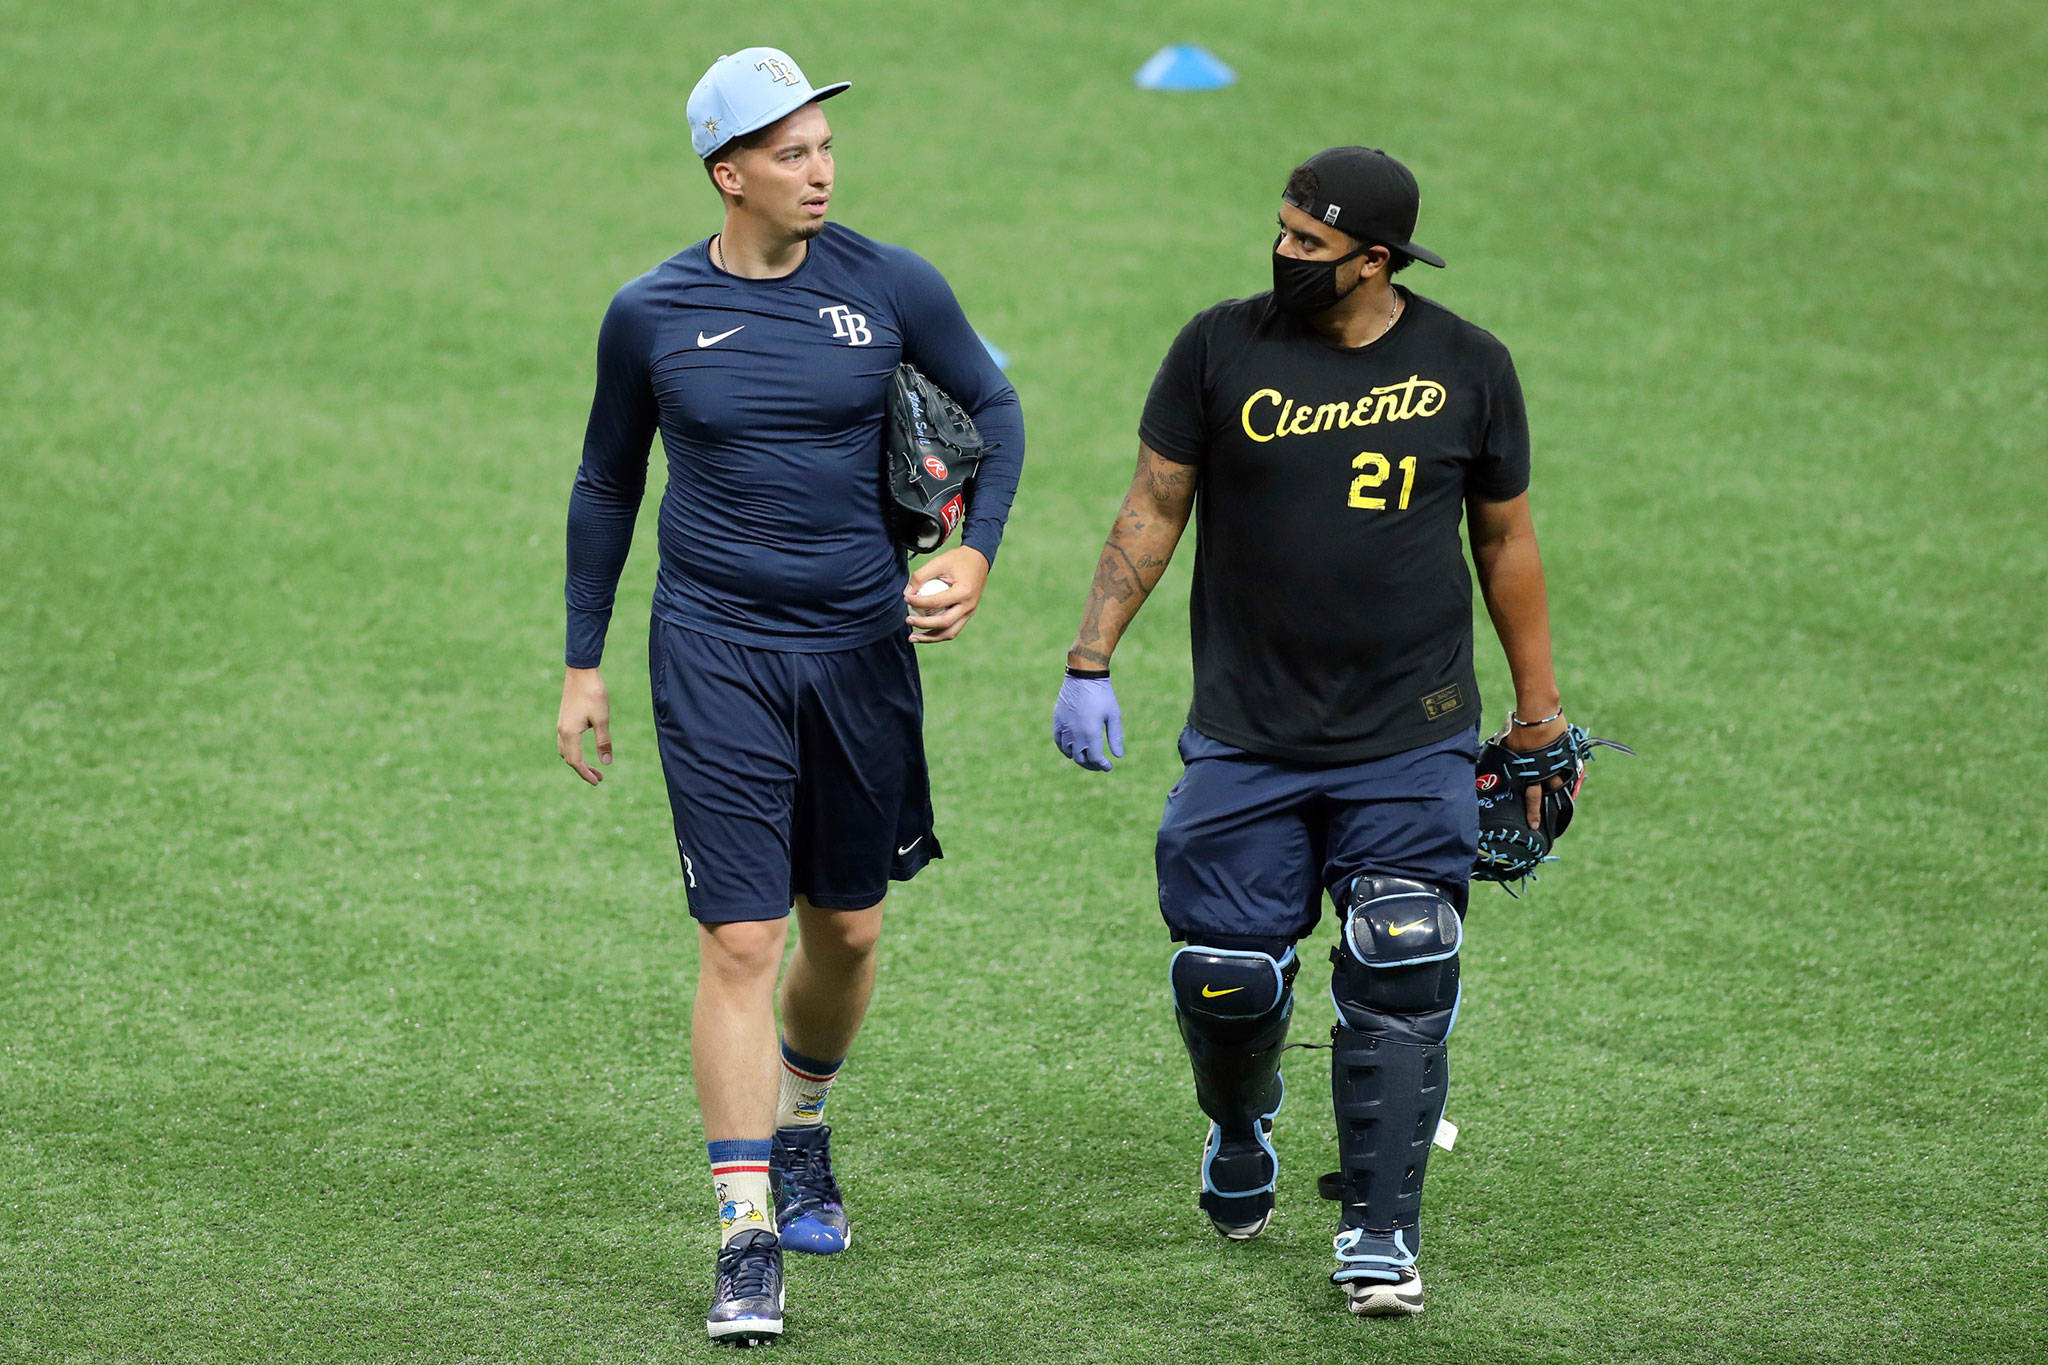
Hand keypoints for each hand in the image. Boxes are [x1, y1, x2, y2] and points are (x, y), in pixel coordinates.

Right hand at [557, 667, 611, 784]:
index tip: (597, 782)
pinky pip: (565, 742)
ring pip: (565, 751)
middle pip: (569, 759)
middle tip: (599, 778)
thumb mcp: (602, 719)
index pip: (576, 762)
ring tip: (593, 767)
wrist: (581, 671)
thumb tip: (606, 763)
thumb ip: (603, 741)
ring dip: (577, 761)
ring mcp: (561, 724)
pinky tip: (583, 749)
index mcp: (570, 733)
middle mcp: (562, 731)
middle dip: (583, 770)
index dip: (586, 774)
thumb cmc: (593, 693)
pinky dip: (573, 751)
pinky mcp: (564, 718)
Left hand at [905, 545, 989, 643]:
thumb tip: (906, 594)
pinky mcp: (967, 615)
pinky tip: (923, 633)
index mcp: (964, 592)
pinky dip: (937, 634)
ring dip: (930, 638)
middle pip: (944, 623)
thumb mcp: (938, 561)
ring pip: (949, 633)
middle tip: (907, 620)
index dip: (919, 602)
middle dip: (923, 625)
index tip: (906, 598)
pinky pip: (952, 629)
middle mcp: (969, 606)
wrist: (978, 560)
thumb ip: (921, 576)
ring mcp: (970, 613)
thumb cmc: (957, 559)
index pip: (937, 602)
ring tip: (912, 637)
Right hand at [1053, 671, 1123, 771]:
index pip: (1095, 758)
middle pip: (1081, 759)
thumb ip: (1115, 737)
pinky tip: (1072, 750)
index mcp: (1091, 732)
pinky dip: (1065, 749)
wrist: (1084, 675)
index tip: (1108, 767)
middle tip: (1099, 765)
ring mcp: (1065, 727)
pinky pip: (1058, 741)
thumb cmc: (1102, 694)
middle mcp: (1075, 733)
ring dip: (1079, 759)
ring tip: (1087, 759)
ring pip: (1069, 752)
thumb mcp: (1114, 715)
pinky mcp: (1058, 721)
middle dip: (1091, 765)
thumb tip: (1118, 756)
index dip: (1102, 765)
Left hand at [1500, 712, 1568, 827]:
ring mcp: (1561, 761)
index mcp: (1530, 773)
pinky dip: (1569, 766)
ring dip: (1561, 781)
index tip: (1534, 825)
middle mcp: (1547, 771)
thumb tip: (1485, 764)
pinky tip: (1568, 766)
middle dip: (1550, 794)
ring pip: (1564, 778)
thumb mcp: (1507, 746)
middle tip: (1551, 801)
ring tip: (1561, 783)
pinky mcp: (1569, 750)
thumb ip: (1504, 757)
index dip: (1533, 813)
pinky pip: (1571, 764)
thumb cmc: (1519, 730)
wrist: (1538, 715)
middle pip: (1552, 789)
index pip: (1532, 799)